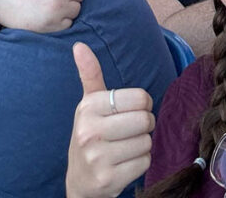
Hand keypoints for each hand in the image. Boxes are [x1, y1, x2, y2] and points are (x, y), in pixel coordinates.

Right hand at [66, 42, 153, 197]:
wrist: (80, 181)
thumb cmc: (90, 134)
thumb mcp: (88, 104)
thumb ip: (90, 74)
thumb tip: (79, 45)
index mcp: (88, 107)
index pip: (139, 98)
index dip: (143, 104)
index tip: (131, 110)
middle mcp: (90, 131)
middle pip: (144, 120)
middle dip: (145, 125)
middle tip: (132, 130)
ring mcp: (98, 157)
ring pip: (146, 142)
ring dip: (142, 145)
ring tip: (126, 147)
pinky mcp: (108, 179)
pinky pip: (144, 163)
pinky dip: (141, 163)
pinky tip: (125, 163)